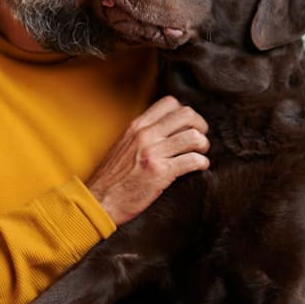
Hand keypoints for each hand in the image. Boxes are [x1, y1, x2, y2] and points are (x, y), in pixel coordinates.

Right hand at [86, 95, 209, 224]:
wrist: (101, 200)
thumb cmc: (113, 177)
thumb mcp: (124, 145)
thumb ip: (143, 134)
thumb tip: (166, 129)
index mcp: (136, 126)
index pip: (169, 102)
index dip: (184, 112)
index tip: (187, 125)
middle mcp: (145, 135)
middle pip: (186, 115)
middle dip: (200, 126)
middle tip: (200, 138)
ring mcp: (153, 153)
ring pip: (193, 137)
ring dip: (203, 145)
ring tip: (200, 154)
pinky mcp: (161, 172)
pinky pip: (193, 160)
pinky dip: (202, 163)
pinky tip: (199, 167)